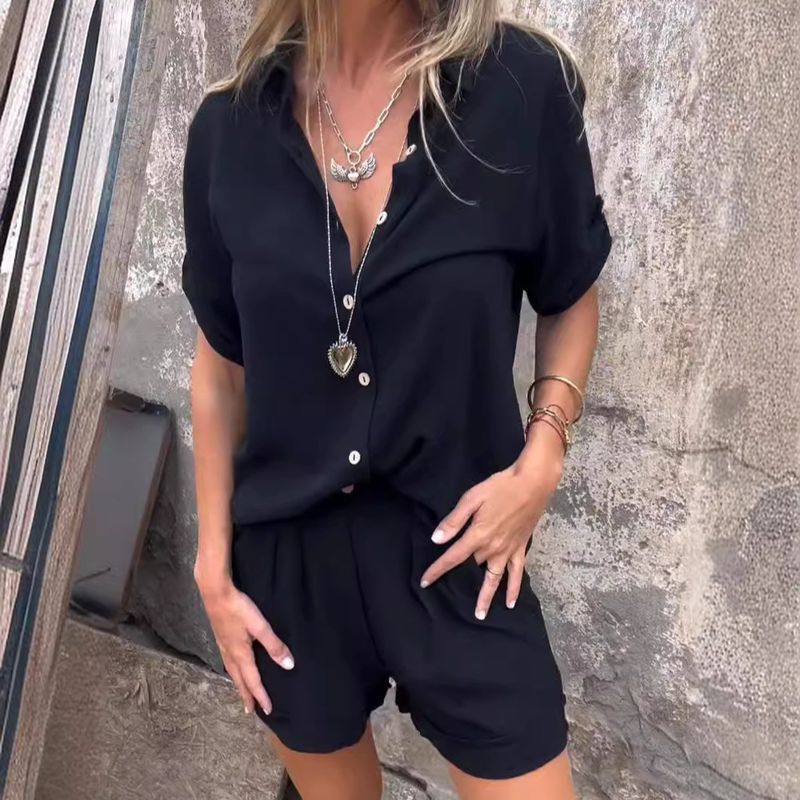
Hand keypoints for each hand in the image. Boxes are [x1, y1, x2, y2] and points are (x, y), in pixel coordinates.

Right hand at [195, 572, 293, 714]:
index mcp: (240, 654)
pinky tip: (234, 665)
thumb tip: (289, 666)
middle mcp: (230, 653)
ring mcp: (222, 645)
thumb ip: (274, 645)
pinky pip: (227, 661)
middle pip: (239, 679)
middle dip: (246, 695)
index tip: (268, 710)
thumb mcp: (260, 626)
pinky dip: (233, 670)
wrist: (215, 592)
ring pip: (231, 671)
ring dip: (238, 683)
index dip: (261, 696)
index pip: (253, 680)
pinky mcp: (220, 636)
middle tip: (250, 710)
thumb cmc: (238, 608)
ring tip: (242, 691)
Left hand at [419, 443, 562, 618]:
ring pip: (493, 578)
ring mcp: (508, 550)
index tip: (425, 582)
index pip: (453, 557)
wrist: (533, 483)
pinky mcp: (521, 549)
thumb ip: (454, 520)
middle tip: (448, 589)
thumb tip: (437, 539)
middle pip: (471, 565)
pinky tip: (511, 603)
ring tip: (480, 615)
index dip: (438, 570)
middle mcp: (493, 548)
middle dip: (460, 575)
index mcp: (478, 534)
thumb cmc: (500, 486)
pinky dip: (514, 589)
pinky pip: (517, 574)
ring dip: (486, 597)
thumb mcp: (472, 498)